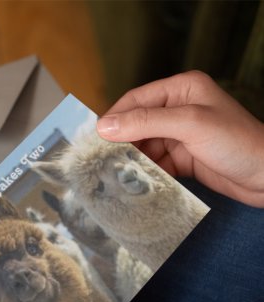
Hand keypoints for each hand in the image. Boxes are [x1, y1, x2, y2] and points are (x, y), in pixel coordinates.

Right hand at [96, 71, 263, 206]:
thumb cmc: (237, 142)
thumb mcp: (189, 124)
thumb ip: (146, 122)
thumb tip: (105, 126)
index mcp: (182, 90)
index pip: (137, 100)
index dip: (114, 118)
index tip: (94, 138)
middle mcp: (178, 110)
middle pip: (136, 124)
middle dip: (120, 142)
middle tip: (101, 160)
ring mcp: (179, 136)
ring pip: (143, 146)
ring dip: (130, 160)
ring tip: (114, 174)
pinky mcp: (181, 159)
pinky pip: (154, 164)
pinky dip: (144, 173)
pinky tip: (134, 182)